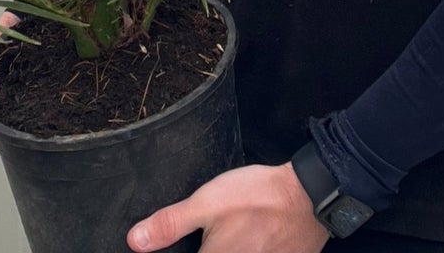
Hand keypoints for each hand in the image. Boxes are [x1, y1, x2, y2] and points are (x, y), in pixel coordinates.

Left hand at [127, 163, 328, 252]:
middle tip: (213, 234)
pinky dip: (246, 250)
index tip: (185, 247)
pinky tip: (247, 240)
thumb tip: (135, 241)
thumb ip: (171, 224)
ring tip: (234, 233)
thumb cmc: (258, 197)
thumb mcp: (207, 203)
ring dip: (227, 248)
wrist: (308, 198)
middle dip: (207, 247)